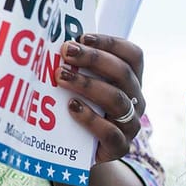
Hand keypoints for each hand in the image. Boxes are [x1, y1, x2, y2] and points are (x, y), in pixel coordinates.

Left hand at [56, 34, 144, 162]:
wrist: (77, 149)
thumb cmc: (78, 106)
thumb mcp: (81, 83)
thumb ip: (75, 64)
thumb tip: (49, 40)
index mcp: (131, 80)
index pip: (132, 55)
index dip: (110, 43)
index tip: (82, 37)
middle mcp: (135, 100)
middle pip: (123, 73)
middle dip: (93, 59)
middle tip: (66, 51)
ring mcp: (130, 124)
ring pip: (117, 100)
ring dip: (87, 84)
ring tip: (61, 76)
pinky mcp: (119, 147)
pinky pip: (110, 133)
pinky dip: (90, 118)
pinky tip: (71, 107)